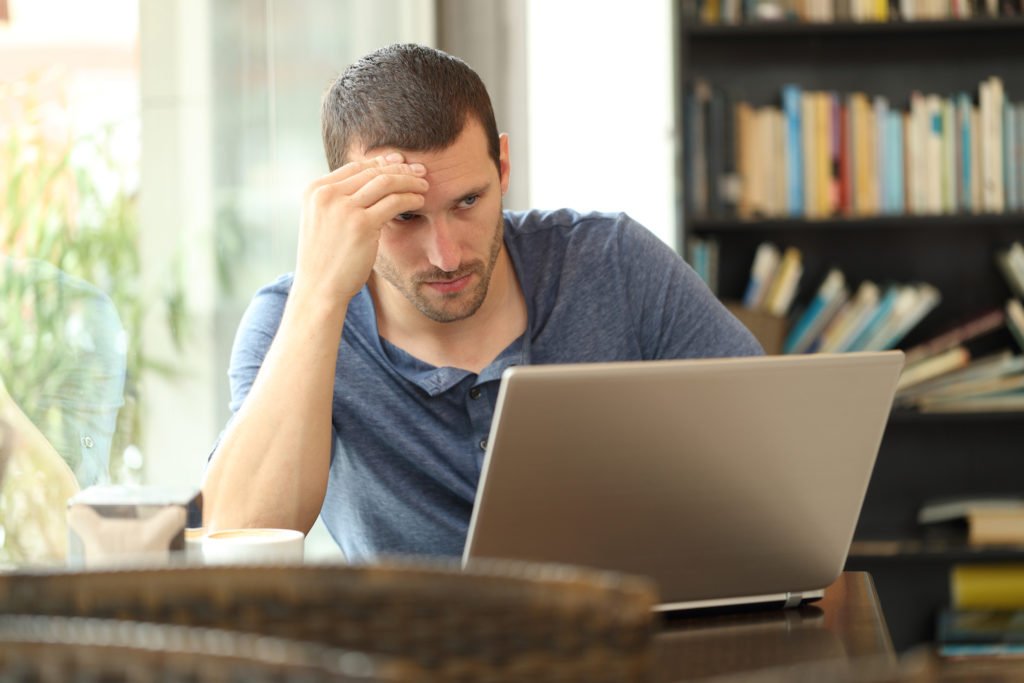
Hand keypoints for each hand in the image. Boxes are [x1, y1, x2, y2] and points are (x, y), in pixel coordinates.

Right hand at [293, 152, 427, 302]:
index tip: (400, 164)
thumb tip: (369, 182)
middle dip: (399, 168)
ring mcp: (343, 208)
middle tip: (419, 171)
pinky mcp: (361, 224)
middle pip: (371, 171)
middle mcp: (327, 194)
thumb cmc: (325, 259)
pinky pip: (393, 202)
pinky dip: (410, 198)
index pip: (355, 166)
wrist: (319, 289)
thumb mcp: (324, 222)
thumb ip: (339, 201)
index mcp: (315, 190)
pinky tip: (420, 200)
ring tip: (424, 184)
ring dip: (408, 180)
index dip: (380, 163)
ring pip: (385, 182)